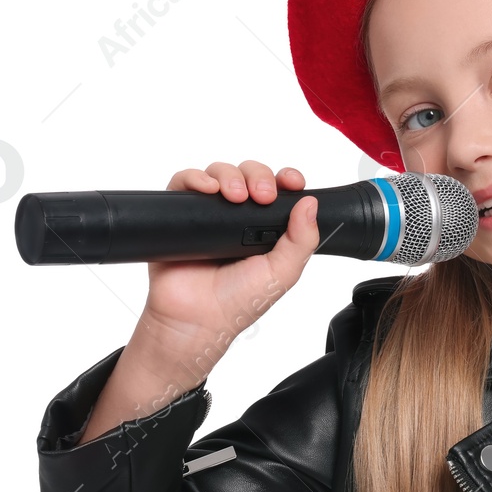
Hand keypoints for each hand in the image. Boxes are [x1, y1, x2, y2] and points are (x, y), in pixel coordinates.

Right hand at [138, 161, 319, 369]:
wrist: (195, 318)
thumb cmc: (237, 301)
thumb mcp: (282, 273)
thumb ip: (302, 240)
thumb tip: (310, 203)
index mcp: (266, 228)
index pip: (279, 190)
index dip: (286, 179)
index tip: (292, 181)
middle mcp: (238, 218)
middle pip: (250, 174)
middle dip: (259, 176)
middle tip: (262, 195)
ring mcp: (209, 214)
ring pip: (220, 173)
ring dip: (230, 176)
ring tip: (234, 196)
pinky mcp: (181, 214)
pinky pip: (184, 183)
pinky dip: (195, 179)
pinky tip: (207, 190)